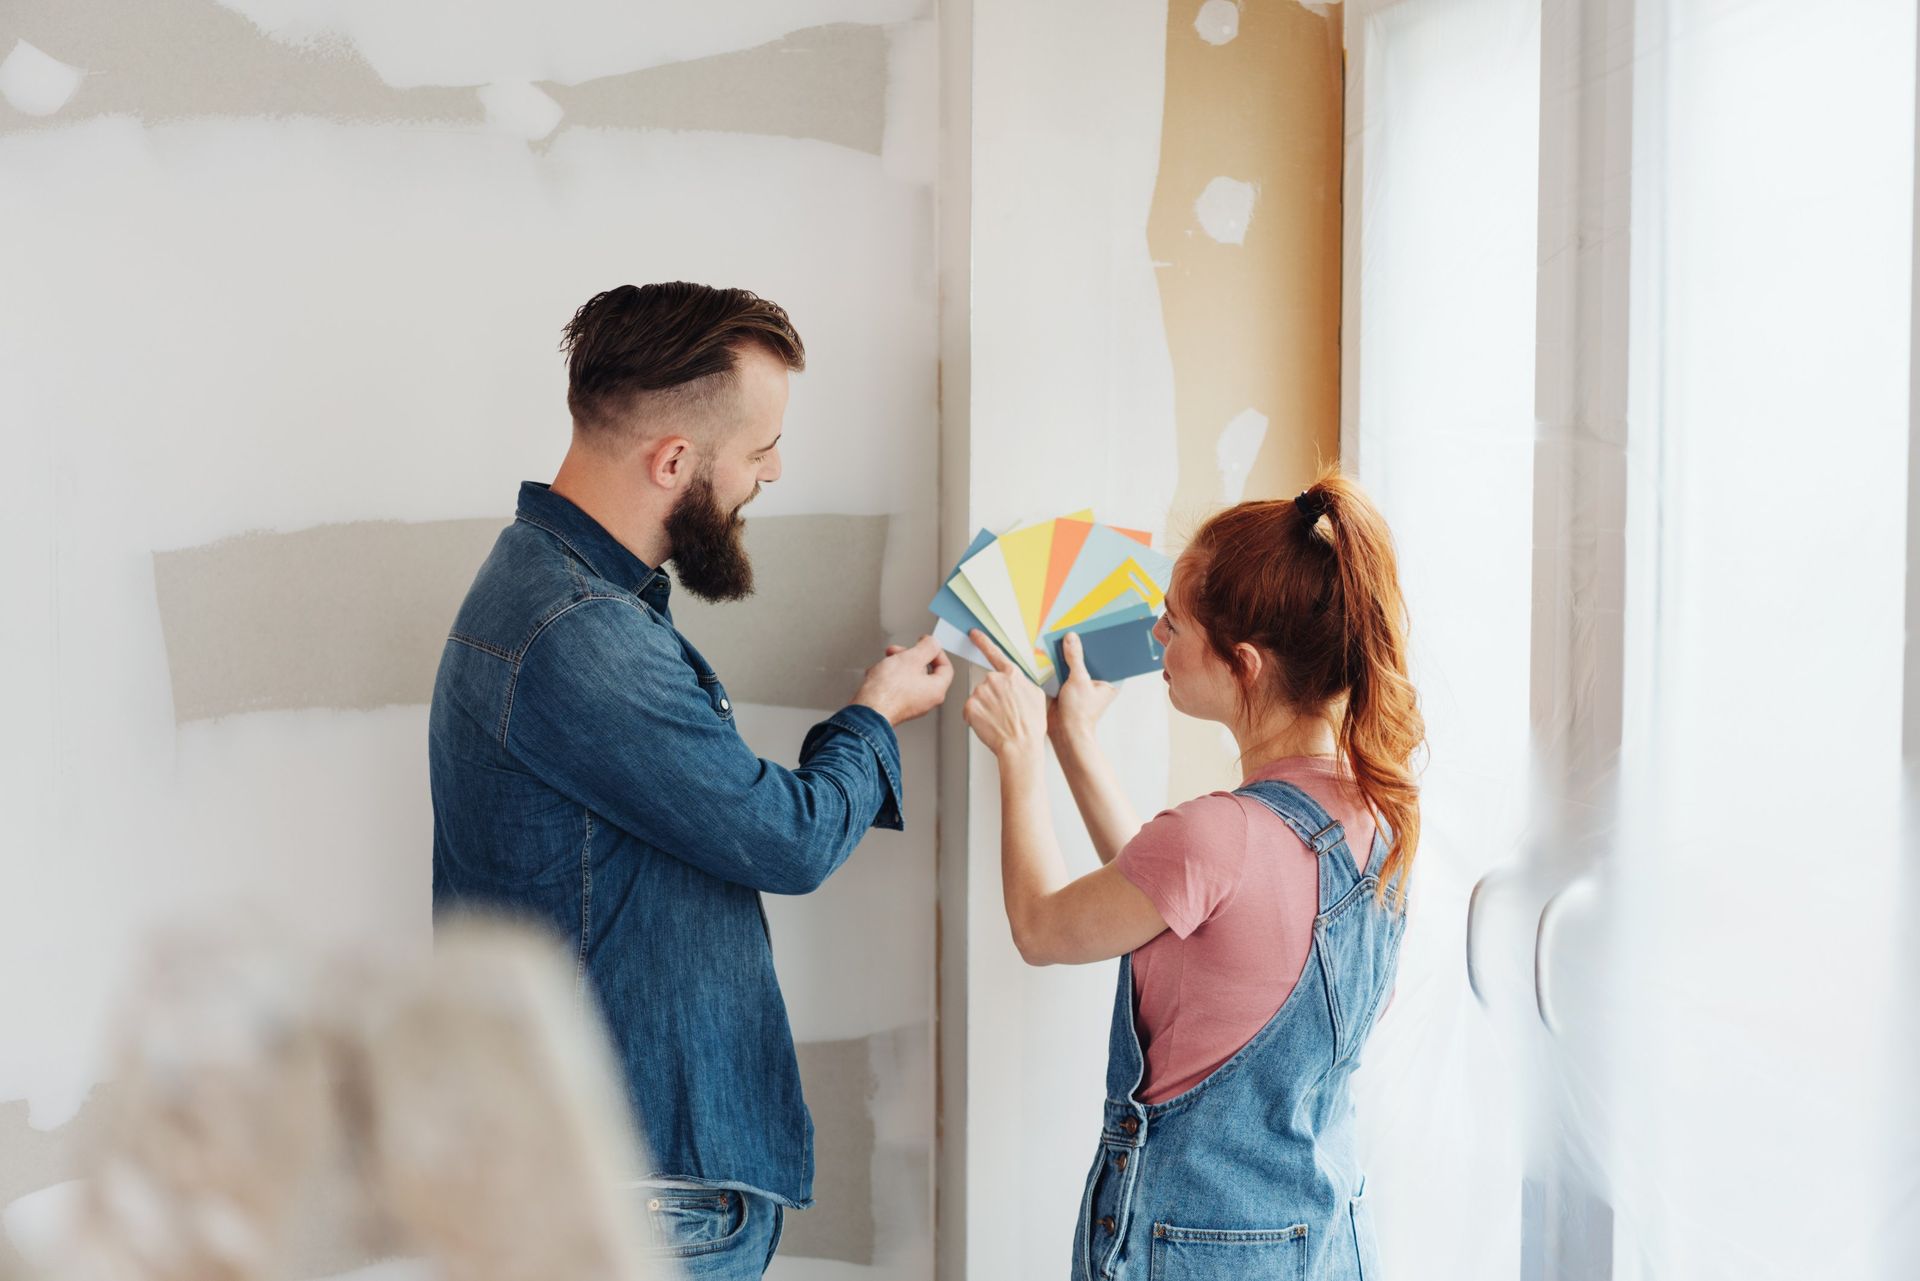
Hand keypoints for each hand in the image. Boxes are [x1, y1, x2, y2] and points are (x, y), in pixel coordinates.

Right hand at [854, 635, 953, 725]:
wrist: (867, 711)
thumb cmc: (888, 691)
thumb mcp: (911, 658)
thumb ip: (927, 647)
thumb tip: (933, 643)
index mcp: (936, 690)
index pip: (945, 667)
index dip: (936, 651)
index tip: (926, 643)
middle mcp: (926, 701)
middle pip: (924, 671)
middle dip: (909, 657)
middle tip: (899, 650)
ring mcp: (911, 706)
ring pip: (908, 677)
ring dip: (896, 665)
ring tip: (884, 662)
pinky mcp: (896, 707)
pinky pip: (896, 687)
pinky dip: (888, 677)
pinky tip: (877, 674)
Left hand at [962, 629, 1048, 762]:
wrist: (1020, 745)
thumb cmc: (1031, 725)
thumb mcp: (1037, 696)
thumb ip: (1023, 683)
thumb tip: (1018, 683)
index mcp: (1012, 675)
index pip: (994, 653)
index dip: (983, 642)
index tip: (973, 633)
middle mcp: (994, 679)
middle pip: (988, 685)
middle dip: (993, 697)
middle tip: (1004, 713)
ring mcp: (980, 692)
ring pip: (979, 698)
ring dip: (985, 708)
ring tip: (999, 721)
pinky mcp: (970, 706)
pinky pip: (970, 710)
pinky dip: (977, 718)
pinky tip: (989, 725)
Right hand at [1048, 631, 1118, 743]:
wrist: (1063, 733)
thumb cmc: (1079, 713)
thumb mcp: (1079, 680)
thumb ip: (1075, 658)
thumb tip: (1071, 638)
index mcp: (1109, 681)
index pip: (1109, 656)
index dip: (1105, 642)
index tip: (1101, 626)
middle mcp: (1097, 681)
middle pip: (1091, 657)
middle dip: (1084, 645)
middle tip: (1080, 625)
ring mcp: (1082, 684)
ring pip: (1077, 663)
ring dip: (1070, 654)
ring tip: (1065, 633)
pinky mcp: (1068, 686)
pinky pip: (1065, 670)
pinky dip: (1059, 663)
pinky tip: (1053, 650)